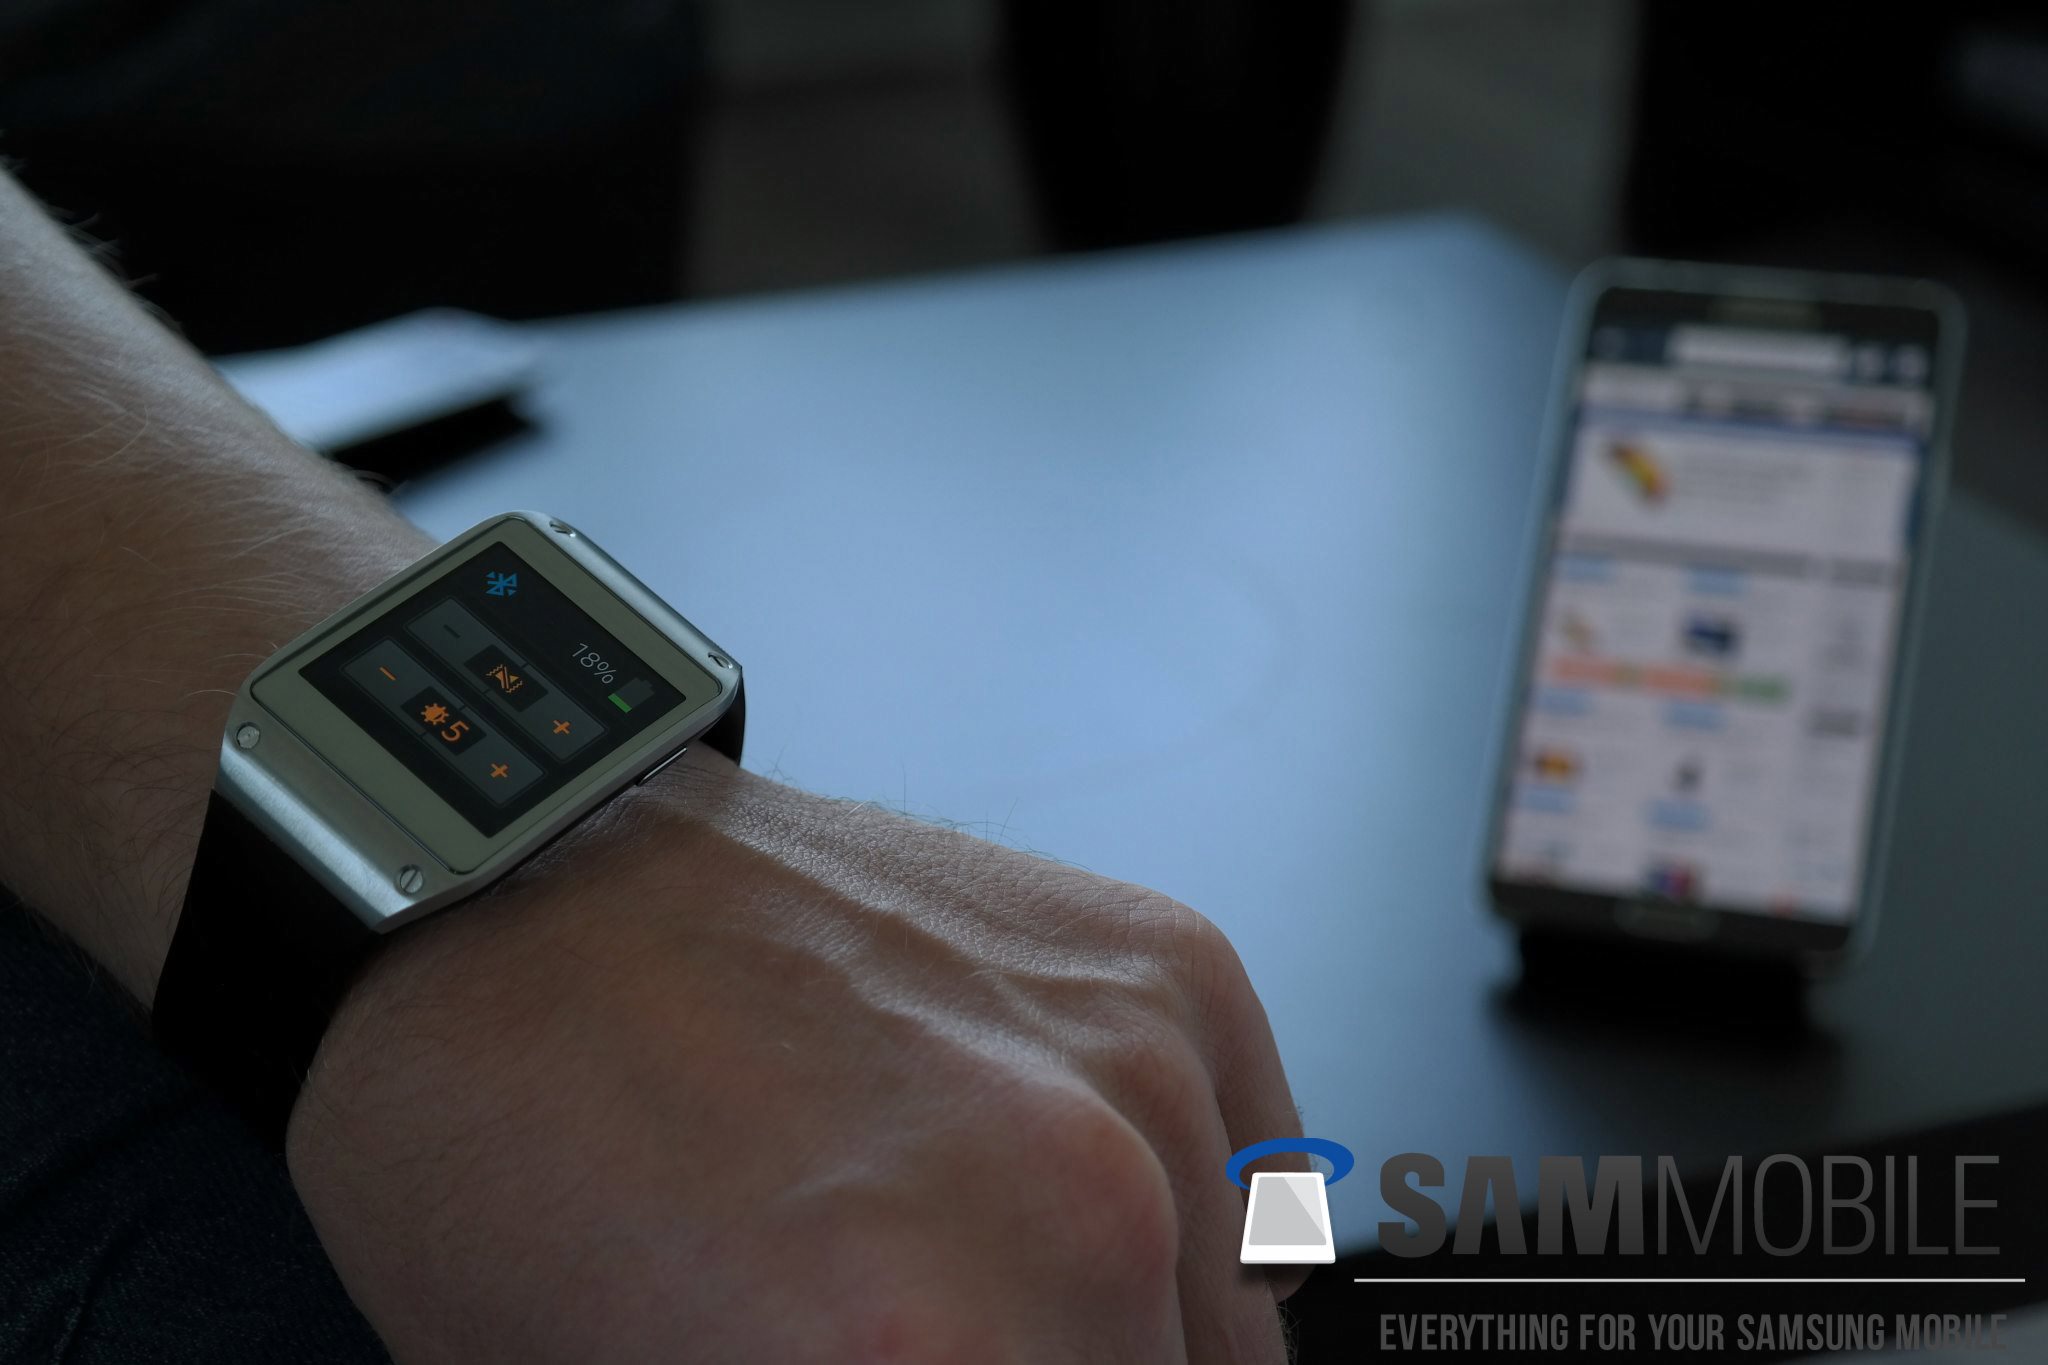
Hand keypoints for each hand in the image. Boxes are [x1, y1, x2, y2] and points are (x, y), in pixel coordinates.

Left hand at [287, 747, 1303, 1362]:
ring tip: (1001, 1301)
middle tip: (960, 1349)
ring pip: (1235, 1324)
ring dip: (1131, 1331)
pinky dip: (1190, 1218)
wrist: (517, 892)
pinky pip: (1261, 1169)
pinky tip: (1069, 1200)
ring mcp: (1142, 1061)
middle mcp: (1080, 1205)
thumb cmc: (518, 1148)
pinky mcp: (1172, 960)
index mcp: (930, 1354)